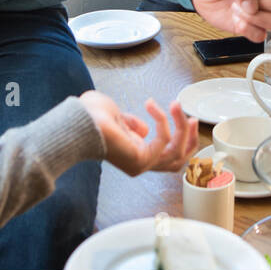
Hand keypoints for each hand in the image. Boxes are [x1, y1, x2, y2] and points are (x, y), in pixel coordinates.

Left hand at [79, 92, 197, 175]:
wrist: (78, 121)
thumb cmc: (90, 117)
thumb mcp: (117, 117)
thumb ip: (132, 123)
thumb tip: (145, 129)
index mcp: (134, 154)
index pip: (167, 156)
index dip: (182, 138)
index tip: (187, 118)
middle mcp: (140, 164)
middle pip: (178, 160)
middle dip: (190, 138)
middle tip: (192, 118)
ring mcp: (141, 164)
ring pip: (177, 152)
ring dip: (181, 127)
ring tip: (176, 106)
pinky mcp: (142, 160)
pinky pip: (164, 140)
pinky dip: (162, 119)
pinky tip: (151, 105)